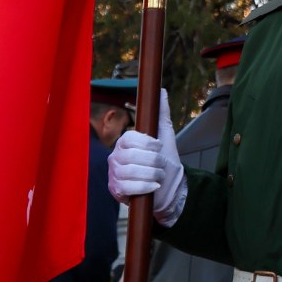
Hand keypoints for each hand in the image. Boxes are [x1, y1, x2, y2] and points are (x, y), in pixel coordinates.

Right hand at [105, 90, 186, 225]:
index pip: (129, 138)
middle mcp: (115, 157)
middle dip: (153, 161)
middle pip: (131, 156)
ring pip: (130, 172)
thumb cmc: (164, 159)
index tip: (159, 146)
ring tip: (159, 175)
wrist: (168, 186)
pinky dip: (145, 187)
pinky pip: (127, 187)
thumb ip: (161, 113)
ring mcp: (114, 174)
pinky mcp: (116, 190)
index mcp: (124, 142)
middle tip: (162, 164)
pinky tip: (153, 186)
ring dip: (151, 174)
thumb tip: (161, 91)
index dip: (147, 143)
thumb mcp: (164, 134)